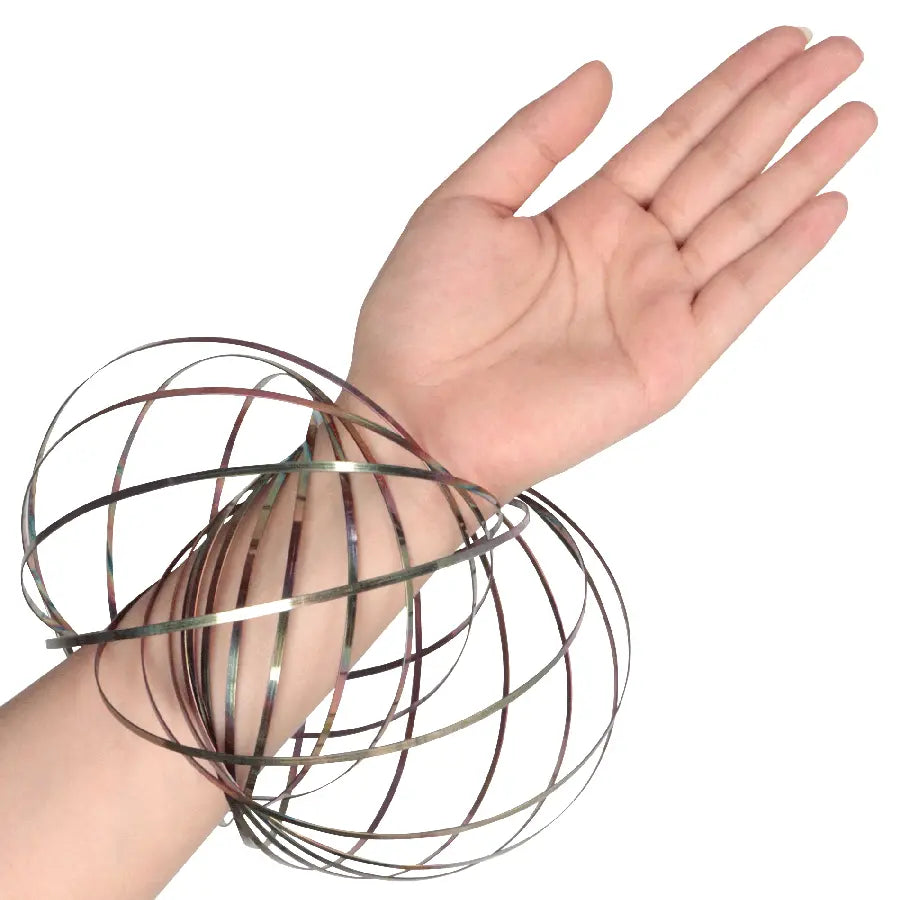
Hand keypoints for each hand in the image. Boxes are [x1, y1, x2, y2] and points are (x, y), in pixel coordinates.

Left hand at [343, 26, 875, 505]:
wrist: (416, 415)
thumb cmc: (422, 318)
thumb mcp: (465, 201)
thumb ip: (535, 137)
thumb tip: (602, 75)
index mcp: (582, 218)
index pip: (674, 137)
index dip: (728, 88)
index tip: (782, 41)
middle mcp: (627, 257)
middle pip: (721, 168)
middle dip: (780, 110)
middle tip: (841, 52)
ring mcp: (653, 307)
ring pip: (744, 222)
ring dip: (801, 169)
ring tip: (854, 115)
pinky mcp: (668, 359)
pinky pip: (740, 297)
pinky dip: (786, 254)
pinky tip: (829, 205)